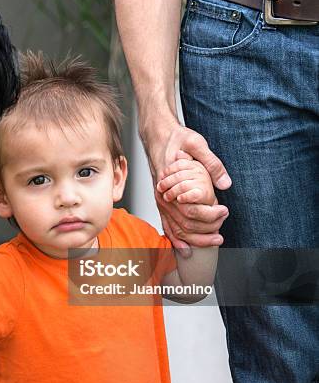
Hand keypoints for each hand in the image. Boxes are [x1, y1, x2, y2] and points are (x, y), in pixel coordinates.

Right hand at [141, 117, 229, 252]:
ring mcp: (160, 199)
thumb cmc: (176, 139)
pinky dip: (174, 237)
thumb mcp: (197, 144)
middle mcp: (163, 195)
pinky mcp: (161, 200)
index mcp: (171, 183)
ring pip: (173, 226)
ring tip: (208, 245)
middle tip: (220, 237)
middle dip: (202, 234)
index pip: (189, 208)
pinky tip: (184, 247)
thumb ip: (211, 163)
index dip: (208, 216)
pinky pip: (166, 222)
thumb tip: (225, 183)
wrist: (157, 134)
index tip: (224, 215)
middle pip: (182, 223)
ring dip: (191, 239)